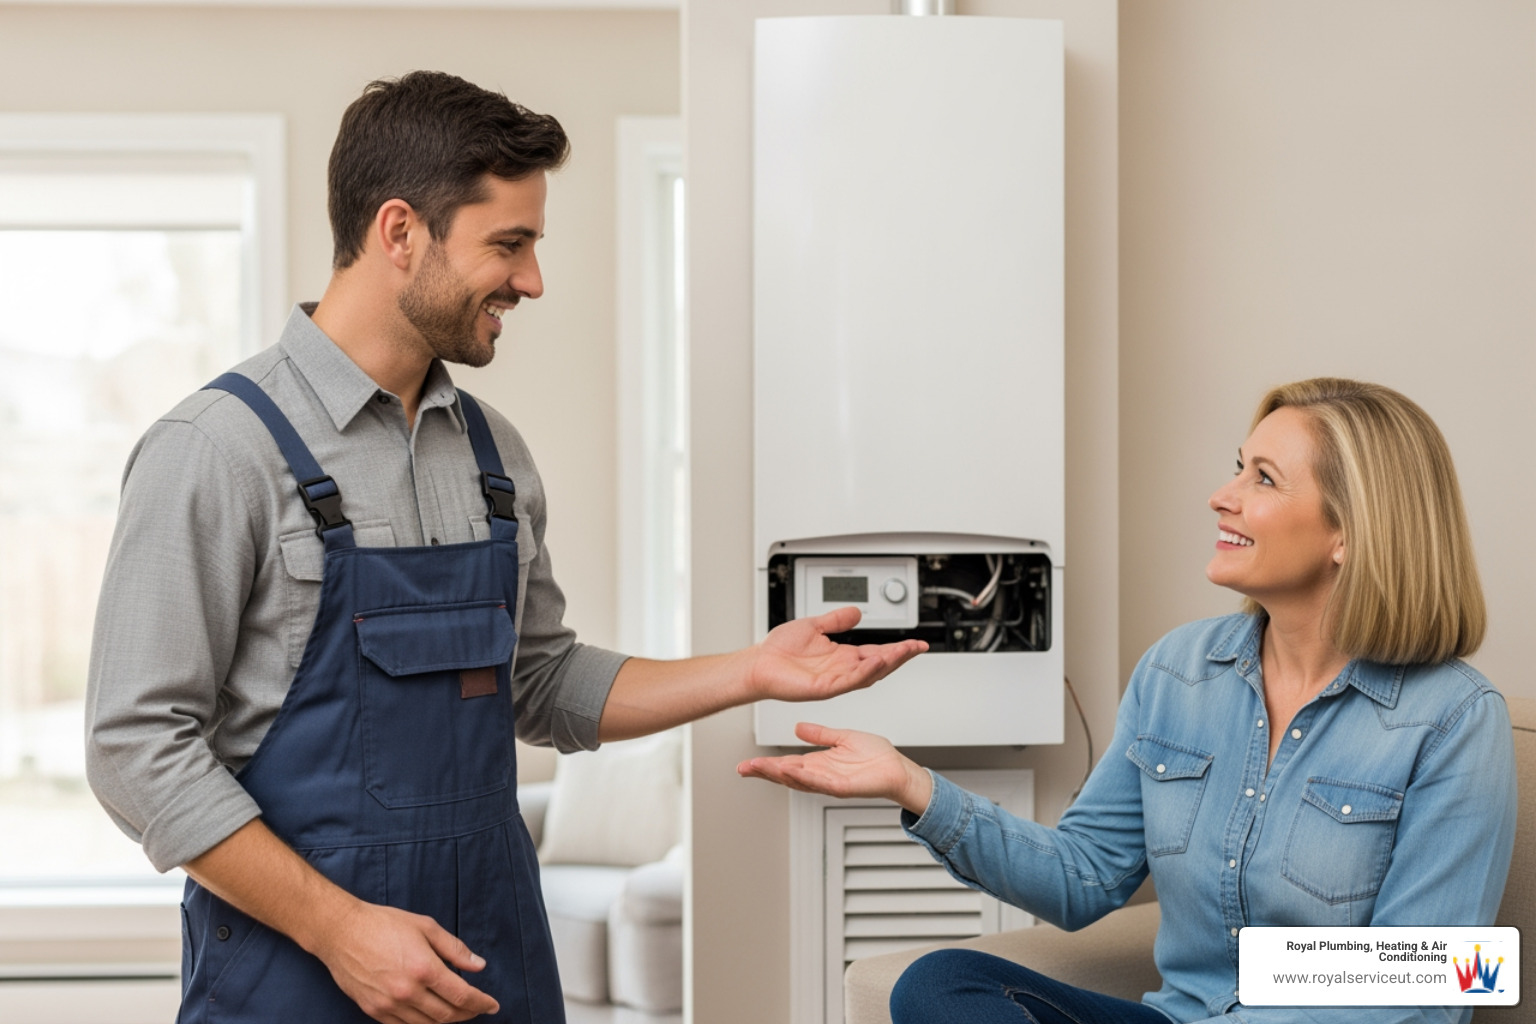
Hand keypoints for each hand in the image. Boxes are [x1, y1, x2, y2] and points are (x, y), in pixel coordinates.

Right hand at [311, 900, 498, 1023]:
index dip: (481, 1003)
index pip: (462, 996)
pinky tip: (429, 1016)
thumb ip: (454, 949)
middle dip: (467, 1014)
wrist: (341, 932)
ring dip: (446, 1022)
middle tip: (477, 1009)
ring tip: (457, 1013)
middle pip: (447, 1015)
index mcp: (424, 968)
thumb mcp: (426, 926)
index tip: (492, 1005)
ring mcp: (389, 1004)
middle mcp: (408, 991)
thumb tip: (478, 965)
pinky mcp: (374, 1010)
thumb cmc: (383, 924)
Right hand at [736, 722, 933, 814]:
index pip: (786, 765)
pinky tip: (791, 771)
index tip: (746, 763)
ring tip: (759, 768)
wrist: (898, 769)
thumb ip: (820, 734)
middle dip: (763, 772)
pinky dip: (805, 777)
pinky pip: (821, 782)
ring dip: (778, 775)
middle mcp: (820, 775)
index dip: (766, 765)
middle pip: (785, 776)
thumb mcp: (842, 738)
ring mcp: (830, 783)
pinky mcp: (843, 787)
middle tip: (742, 768)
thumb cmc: (876, 756)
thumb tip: (798, 728)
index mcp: (818, 763)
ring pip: (798, 780)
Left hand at [749, 607, 926, 703]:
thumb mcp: (814, 626)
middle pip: (879, 665)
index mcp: (843, 657)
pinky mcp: (823, 688)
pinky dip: (863, 671)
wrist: (758, 664)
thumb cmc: (779, 650)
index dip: (898, 648)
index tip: (916, 643)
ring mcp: (834, 681)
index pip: (877, 652)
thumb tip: (856, 612)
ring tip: (903, 652)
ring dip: (887, 663)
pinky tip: (874, 660)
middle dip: (900, 656)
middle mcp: (842, 670)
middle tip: (918, 647)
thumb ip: (836, 620)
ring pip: (868, 674)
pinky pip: (848, 681)